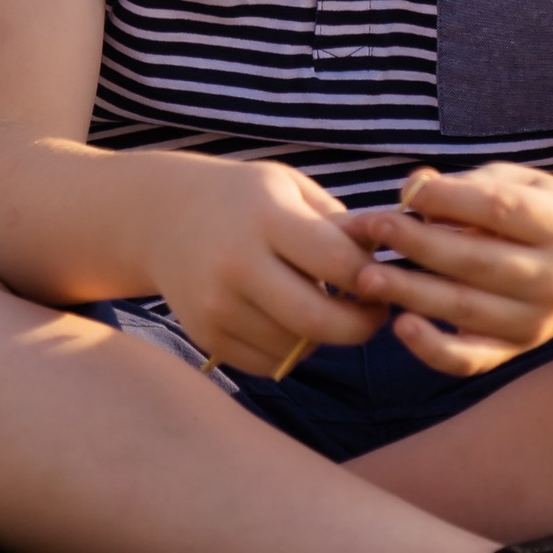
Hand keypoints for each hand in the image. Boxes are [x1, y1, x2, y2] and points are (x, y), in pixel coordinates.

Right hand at [145, 156, 388, 378]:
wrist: (161, 217)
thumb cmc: (244, 199)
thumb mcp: (290, 189)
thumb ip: (339, 224)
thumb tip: (391, 260)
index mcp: (266, 218)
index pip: (338, 262)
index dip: (373, 278)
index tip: (387, 279)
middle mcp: (237, 265)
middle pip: (318, 320)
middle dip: (360, 325)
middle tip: (375, 314)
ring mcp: (217, 306)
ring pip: (296, 348)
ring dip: (323, 337)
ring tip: (324, 306)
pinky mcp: (207, 336)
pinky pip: (269, 363)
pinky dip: (291, 350)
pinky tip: (289, 320)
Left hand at [340, 164, 552, 376]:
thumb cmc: (539, 215)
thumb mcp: (519, 184)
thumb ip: (470, 183)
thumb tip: (414, 186)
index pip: (499, 210)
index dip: (448, 199)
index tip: (405, 191)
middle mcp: (552, 278)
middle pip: (476, 261)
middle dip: (417, 243)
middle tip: (371, 227)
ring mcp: (535, 321)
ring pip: (466, 309)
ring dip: (411, 292)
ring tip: (367, 277)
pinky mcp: (515, 350)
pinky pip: (470, 359)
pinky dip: (433, 349)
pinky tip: (400, 326)